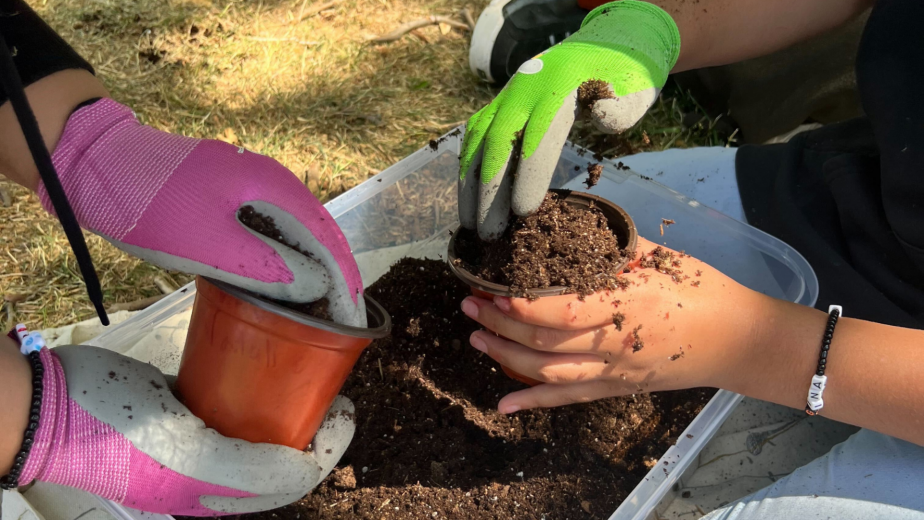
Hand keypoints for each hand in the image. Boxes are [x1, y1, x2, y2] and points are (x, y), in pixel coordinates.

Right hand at [17, 345, 352, 515]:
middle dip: (313, 438)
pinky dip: (250, 403)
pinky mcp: (168, 423)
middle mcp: (200, 479)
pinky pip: (222, 417)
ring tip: (304, 389)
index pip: (286, 482)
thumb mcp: (183, 455)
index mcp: (206, 493)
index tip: (346, 411)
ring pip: (252, 441)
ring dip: (285, 421)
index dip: (326, 451)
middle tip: (333, 401)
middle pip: (274, 465)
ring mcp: (184, 451)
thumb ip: (245, 472)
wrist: (35, 408)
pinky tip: (260, 379)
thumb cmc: (105, 429)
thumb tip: (304, 472)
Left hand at [41, 99, 364, 325]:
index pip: (326, 237)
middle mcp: (271, 181)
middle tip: (341, 321)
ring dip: (310, 269)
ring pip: (293, 232)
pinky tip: (280, 282)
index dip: (345, 281)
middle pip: (316, 233)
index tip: (354, 320)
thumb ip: (268, 267)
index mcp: (274, 186)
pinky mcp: (227, 195)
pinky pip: (269, 229)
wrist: (94, 163)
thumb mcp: (210, 244)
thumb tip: (316, 286)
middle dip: (334, 277)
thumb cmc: (152, 205)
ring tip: (318, 308)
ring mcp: (248, 185)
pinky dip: (282, 258)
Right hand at [458, 1, 679, 238]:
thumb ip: (622, 108)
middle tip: (491, 233)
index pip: (539, 135)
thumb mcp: (636, 88)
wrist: (599, 48)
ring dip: (470, 185)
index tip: (523, 211)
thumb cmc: (621, 79)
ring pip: (478, 140)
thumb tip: (601, 115)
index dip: (529, 174)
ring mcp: (507, 95)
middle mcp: (525, 87)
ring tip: (471, 225)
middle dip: (491, 191)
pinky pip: (473, 137)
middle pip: (498, 142)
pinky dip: (467, 169)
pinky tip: (468, 200)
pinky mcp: (497, 104)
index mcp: (561, 84)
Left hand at [459, 237, 768, 411]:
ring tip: (476, 338)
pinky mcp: (617, 390)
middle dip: (500, 324)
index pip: (566, 310)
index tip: (494, 290)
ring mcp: (615, 372)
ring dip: (506, 357)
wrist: (740, 340)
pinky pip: (569, 398)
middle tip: (469, 306)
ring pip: (549, 372)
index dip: (525, 305)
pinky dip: (533, 403)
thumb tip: (568, 229)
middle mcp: (617, 342)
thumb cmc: (703, 291)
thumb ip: (612, 248)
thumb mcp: (660, 258)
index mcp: (630, 302)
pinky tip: (502, 406)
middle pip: (546, 340)